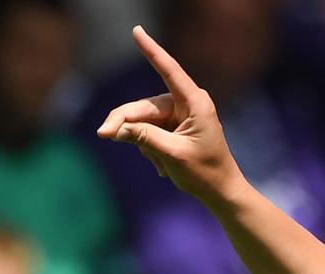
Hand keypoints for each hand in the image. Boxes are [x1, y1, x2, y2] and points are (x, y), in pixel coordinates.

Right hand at [96, 26, 246, 207]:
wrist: (221, 191)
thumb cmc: (205, 173)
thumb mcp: (173, 155)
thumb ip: (144, 138)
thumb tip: (115, 127)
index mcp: (195, 103)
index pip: (168, 70)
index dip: (151, 50)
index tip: (137, 31)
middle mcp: (187, 102)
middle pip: (143, 106)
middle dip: (125, 124)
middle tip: (103, 135)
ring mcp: (179, 113)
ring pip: (142, 121)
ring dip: (144, 145)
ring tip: (162, 165)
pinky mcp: (172, 125)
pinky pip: (147, 131)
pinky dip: (150, 149)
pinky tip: (163, 166)